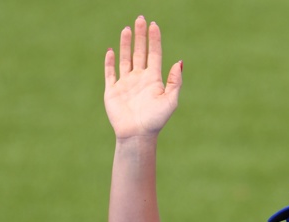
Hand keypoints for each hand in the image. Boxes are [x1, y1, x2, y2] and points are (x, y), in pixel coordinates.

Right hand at [103, 16, 182, 140]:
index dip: (154, 40)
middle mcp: (139, 79)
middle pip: (140, 52)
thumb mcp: (170, 100)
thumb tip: (179, 62)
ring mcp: (125, 84)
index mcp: (153, 80)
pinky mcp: (113, 91)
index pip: (154, 54)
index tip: (154, 25)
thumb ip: (175, 81)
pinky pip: (110, 73)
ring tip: (127, 29)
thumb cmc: (155, 120)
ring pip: (125, 59)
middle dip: (140, 36)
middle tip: (140, 19)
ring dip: (126, 44)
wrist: (137, 135)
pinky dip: (110, 62)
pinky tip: (111, 50)